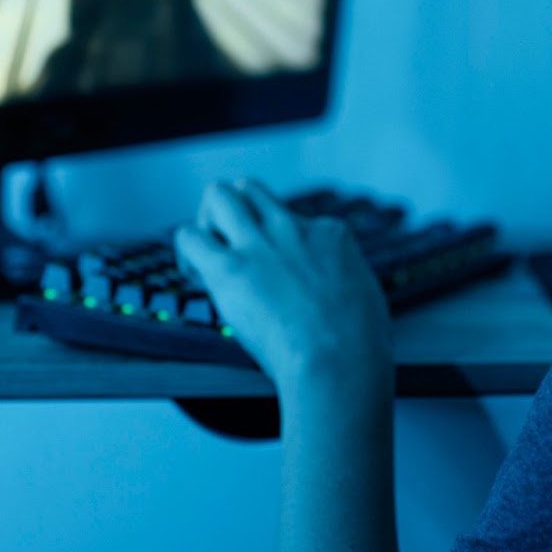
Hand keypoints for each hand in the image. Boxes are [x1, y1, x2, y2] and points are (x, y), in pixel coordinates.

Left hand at [174, 180, 392, 398]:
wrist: (339, 362)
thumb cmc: (358, 345)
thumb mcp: (364, 294)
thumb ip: (343, 281)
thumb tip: (337, 290)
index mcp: (328, 234)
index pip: (288, 216)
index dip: (274, 243)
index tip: (272, 272)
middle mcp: (290, 228)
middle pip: (249, 189)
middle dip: (233, 212)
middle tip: (229, 246)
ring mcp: (258, 244)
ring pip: (217, 196)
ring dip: (207, 223)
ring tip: (208, 257)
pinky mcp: (229, 268)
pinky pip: (189, 236)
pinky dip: (187, 253)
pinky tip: (196, 276)